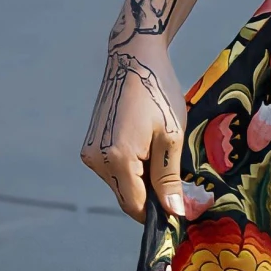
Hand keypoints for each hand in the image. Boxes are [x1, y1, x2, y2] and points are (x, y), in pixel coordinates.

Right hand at [81, 36, 187, 222]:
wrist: (133, 57)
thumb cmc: (158, 91)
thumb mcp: (172, 135)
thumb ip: (170, 178)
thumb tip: (175, 212)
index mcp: (116, 159)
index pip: (136, 206)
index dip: (159, 213)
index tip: (180, 209)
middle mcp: (96, 161)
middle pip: (127, 197)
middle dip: (152, 195)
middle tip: (177, 180)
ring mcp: (90, 153)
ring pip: (121, 184)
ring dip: (142, 180)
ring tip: (160, 152)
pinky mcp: (90, 145)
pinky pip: (113, 169)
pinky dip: (131, 167)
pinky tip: (146, 145)